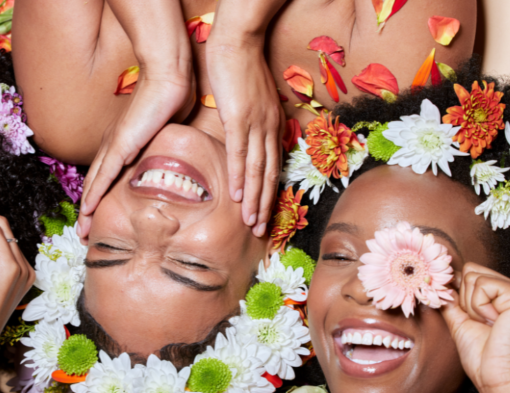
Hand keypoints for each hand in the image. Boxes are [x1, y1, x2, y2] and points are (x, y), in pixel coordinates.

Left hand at [77, 64, 195, 238]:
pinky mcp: (121, 145)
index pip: (107, 175)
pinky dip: (93, 194)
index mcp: (123, 141)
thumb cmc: (172, 99)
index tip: (98, 217)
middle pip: (95, 183)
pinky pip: (103, 176)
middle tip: (84, 233)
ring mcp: (114, 145)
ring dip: (87, 210)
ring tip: (82, 231)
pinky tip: (86, 210)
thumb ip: (163, 147)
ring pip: (94, 184)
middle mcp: (113, 144)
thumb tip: (174, 160)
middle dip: (88, 210)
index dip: (101, 197)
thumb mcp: (167, 132)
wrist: (169, 78)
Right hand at [205, 35, 284, 236]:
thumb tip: (247, 139)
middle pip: (269, 175)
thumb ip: (252, 122)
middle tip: (261, 231)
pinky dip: (238, 177)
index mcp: (274, 125)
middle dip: (265, 206)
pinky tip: (236, 196)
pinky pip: (239, 154)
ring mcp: (256, 125)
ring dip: (254, 200)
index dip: (270, 193)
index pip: (273, 166)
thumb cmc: (241, 69)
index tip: (266, 214)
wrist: (238, 43)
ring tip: (250, 224)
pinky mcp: (239, 119)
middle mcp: (269, 129)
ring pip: (256, 171)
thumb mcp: (252, 101)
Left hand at [441, 263, 509, 392]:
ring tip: (489, 324)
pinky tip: (494, 322)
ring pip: (473, 276)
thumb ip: (450, 299)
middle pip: (469, 270)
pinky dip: (480, 307)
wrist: (495, 378)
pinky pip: (482, 284)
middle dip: (465, 300)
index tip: (471, 319)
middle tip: (482, 323)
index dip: (459, 295)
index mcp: (502, 293)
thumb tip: (435, 281)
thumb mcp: (459, 321)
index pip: (469, 272)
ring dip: (472, 306)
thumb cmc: (481, 355)